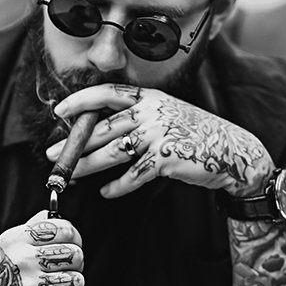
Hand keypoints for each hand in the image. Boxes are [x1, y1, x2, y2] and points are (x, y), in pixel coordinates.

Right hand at [0, 211, 84, 285]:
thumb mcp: (6, 245)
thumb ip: (31, 227)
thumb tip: (51, 214)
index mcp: (18, 240)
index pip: (64, 229)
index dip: (74, 237)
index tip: (72, 243)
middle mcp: (24, 261)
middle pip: (74, 254)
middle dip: (74, 262)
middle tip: (62, 269)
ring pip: (77, 281)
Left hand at [45, 84, 273, 198]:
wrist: (233, 151)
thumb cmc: (196, 134)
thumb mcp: (168, 114)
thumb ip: (138, 117)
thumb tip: (99, 130)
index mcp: (150, 97)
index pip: (108, 93)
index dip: (81, 101)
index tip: (60, 111)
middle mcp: (152, 112)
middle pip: (103, 127)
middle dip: (74, 142)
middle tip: (52, 154)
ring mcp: (159, 134)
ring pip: (112, 152)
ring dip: (87, 166)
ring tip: (70, 177)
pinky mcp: (166, 158)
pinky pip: (133, 175)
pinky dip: (117, 186)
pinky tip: (106, 192)